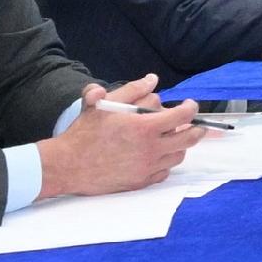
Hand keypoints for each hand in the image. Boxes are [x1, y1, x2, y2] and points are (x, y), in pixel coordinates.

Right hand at [34, 79, 201, 198]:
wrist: (66, 166)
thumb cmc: (83, 134)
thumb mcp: (102, 104)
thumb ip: (131, 90)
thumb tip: (152, 79)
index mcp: (144, 128)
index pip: (182, 116)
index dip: (190, 108)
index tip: (189, 104)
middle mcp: (150, 149)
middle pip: (189, 138)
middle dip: (196, 128)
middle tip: (192, 123)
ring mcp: (147, 168)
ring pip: (178, 156)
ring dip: (179, 145)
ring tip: (170, 137)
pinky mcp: (140, 182)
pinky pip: (164, 173)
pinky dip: (165, 163)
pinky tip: (157, 155)